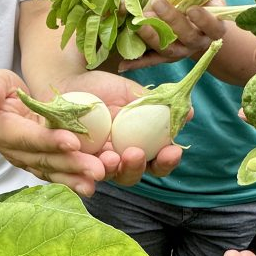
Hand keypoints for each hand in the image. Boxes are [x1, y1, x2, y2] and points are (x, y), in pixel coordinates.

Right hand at [0, 69, 107, 195]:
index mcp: (4, 131)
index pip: (29, 138)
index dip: (50, 141)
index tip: (74, 142)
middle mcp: (16, 152)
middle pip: (47, 160)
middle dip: (73, 165)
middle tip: (98, 169)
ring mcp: (29, 161)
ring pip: (55, 172)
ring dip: (78, 177)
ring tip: (100, 179)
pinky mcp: (40, 164)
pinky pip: (59, 174)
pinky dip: (76, 179)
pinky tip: (94, 182)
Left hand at [54, 70, 182, 185]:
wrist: (66, 80)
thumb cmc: (102, 88)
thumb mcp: (131, 93)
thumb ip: (157, 106)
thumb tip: (189, 113)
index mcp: (136, 146)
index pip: (156, 163)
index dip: (166, 161)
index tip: (173, 151)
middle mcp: (116, 158)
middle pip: (131, 176)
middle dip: (137, 168)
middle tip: (136, 154)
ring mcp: (92, 161)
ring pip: (105, 175)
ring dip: (112, 169)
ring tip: (112, 156)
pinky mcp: (70, 160)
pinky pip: (77, 168)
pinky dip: (83, 166)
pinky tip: (85, 152)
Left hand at [122, 0, 226, 70]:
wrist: (195, 27)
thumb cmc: (197, 3)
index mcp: (212, 28)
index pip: (213, 26)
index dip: (204, 19)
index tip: (192, 8)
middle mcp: (197, 43)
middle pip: (187, 37)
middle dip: (172, 20)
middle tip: (156, 3)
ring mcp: (181, 53)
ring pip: (168, 50)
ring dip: (152, 36)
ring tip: (138, 23)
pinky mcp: (164, 59)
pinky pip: (151, 61)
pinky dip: (137, 62)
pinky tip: (123, 63)